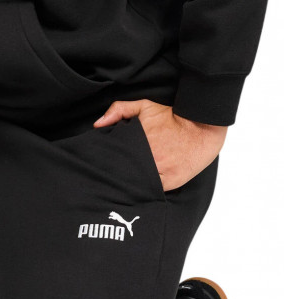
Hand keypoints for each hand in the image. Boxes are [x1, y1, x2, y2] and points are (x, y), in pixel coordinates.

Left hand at [93, 98, 226, 191]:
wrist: (200, 127)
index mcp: (136, 141)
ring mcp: (158, 171)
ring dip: (129, 184)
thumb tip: (98, 125)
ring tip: (121, 185)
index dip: (106, 162)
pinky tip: (139, 189)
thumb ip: (119, 110)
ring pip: (135, 184)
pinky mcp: (170, 182)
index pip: (113, 157)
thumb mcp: (144, 106)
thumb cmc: (171, 118)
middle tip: (108, 176)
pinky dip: (145, 191)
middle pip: (122, 172)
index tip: (100, 164)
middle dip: (114, 173)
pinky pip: (151, 191)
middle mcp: (146, 157)